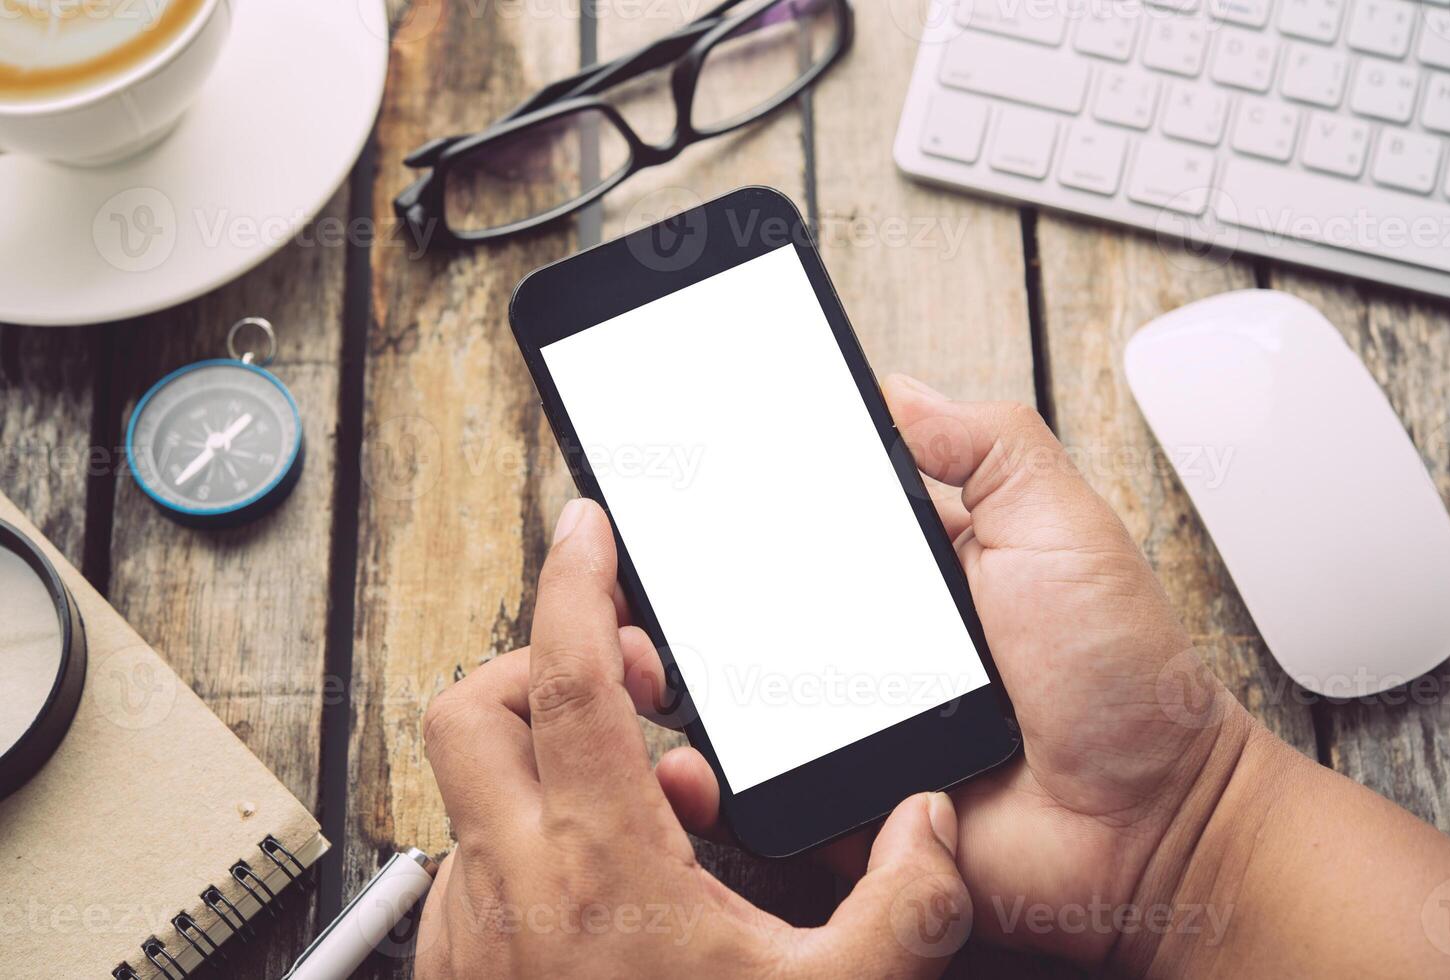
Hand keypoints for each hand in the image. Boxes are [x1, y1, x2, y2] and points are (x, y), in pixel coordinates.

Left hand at [415, 498, 973, 978]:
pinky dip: (542, 833)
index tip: (590, 525)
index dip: (573, 581)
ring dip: (559, 764)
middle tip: (638, 684)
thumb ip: (906, 905)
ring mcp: (472, 931)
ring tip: (663, 812)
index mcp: (596, 866)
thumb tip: (930, 822)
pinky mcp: (462, 969)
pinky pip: (482, 857)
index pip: (562, 676)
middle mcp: (510, 884)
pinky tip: (623, 885)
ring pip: (479, 786)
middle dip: (544, 663)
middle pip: (475, 706)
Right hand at [655, 375, 1255, 972]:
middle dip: (687, 585)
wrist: (1150, 823)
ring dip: (680, 671)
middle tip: (628, 564)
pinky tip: (682, 747)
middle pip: (754, 604)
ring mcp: (854, 722)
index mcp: (917, 570)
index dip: (745, 499)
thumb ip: (988, 447)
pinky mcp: (844, 800)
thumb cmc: (1123, 676)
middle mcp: (874, 641)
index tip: (680, 474)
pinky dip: (712, 775)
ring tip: (631, 642)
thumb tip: (897, 387)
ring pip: (738, 696)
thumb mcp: (1063, 526)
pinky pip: (760, 787)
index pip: (810, 520)